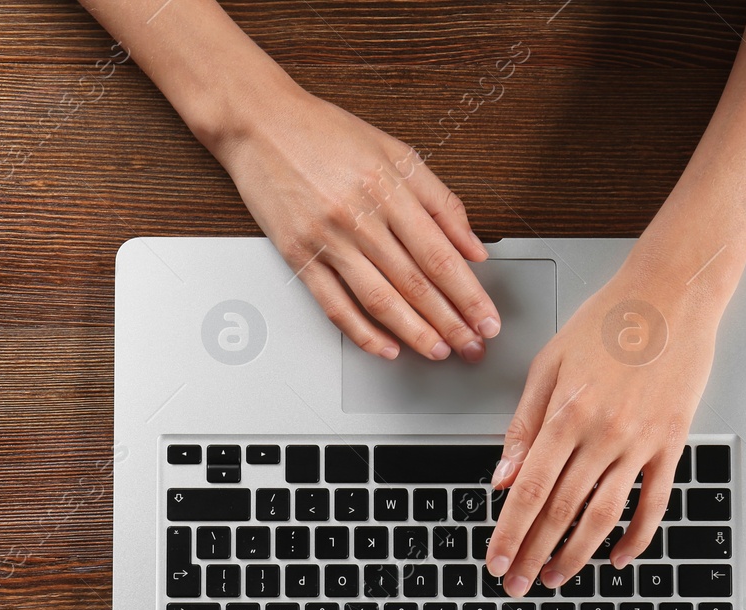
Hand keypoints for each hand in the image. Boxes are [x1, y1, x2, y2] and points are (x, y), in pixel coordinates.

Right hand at [213, 86, 500, 361]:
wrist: (259, 121)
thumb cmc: (325, 132)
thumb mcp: (395, 152)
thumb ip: (440, 201)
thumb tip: (474, 247)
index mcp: (389, 188)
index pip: (441, 254)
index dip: (468, 293)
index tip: (487, 319)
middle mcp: (360, 215)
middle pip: (416, 282)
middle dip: (451, 322)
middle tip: (473, 347)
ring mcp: (328, 238)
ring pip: (380, 298)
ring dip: (415, 332)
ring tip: (439, 352)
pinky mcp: (298, 254)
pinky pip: (335, 303)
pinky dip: (362, 331)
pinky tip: (385, 348)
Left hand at [484, 263, 718, 595]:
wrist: (671, 296)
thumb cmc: (608, 321)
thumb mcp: (550, 364)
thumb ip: (524, 425)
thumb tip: (503, 478)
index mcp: (567, 414)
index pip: (530, 491)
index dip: (510, 533)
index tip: (496, 561)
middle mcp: (604, 434)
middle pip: (562, 511)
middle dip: (534, 553)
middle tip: (516, 584)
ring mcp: (641, 443)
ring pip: (604, 515)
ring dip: (577, 555)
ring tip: (555, 577)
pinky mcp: (672, 443)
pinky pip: (654, 503)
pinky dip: (636, 536)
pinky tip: (617, 557)